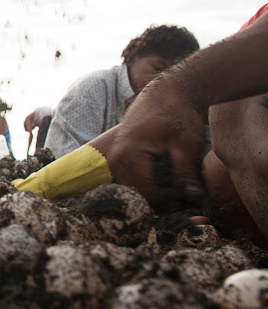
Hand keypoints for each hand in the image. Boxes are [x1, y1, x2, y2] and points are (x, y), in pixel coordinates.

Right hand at [97, 79, 205, 212]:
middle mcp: (116, 161)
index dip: (174, 207)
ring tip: (182, 192)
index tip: (194, 214)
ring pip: (137, 192)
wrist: (163, 94)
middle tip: (192, 206)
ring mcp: (114, 161)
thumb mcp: (187, 144)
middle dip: (166, 203)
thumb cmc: (176, 114)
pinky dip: (152, 187)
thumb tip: (192, 199)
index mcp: (129, 156)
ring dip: (159, 196)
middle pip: (141, 196)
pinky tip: (170, 183)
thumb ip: (186, 174)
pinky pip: (134, 183)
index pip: (149, 195)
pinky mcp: (118, 161)